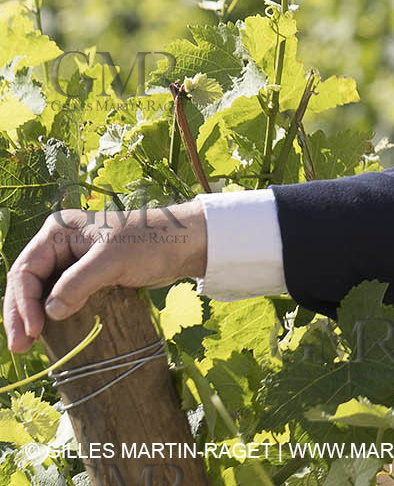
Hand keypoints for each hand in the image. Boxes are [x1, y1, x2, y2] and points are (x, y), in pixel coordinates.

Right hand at [4, 201, 207, 352]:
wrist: (187, 244)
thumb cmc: (151, 244)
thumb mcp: (111, 262)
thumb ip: (77, 284)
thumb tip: (50, 312)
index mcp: (59, 232)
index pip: (26, 271)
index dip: (23, 303)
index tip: (33, 331)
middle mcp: (61, 244)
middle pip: (28, 283)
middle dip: (21, 314)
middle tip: (19, 347)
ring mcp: (74, 260)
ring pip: (42, 292)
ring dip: (33, 317)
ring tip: (27, 345)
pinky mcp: (89, 275)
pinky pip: (61, 296)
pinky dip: (52, 314)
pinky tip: (49, 333)